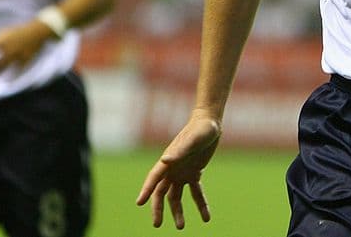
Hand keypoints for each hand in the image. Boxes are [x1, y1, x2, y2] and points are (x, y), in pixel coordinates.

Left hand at [0, 20, 53, 79]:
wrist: (37, 31)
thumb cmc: (17, 32)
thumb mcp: (2, 32)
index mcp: (0, 40)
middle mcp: (7, 48)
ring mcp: (16, 54)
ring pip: (2, 68)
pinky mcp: (25, 59)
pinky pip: (17, 70)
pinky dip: (11, 76)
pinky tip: (5, 81)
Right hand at [137, 112, 221, 228]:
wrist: (210, 123)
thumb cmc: (200, 129)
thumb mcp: (192, 139)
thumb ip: (179, 150)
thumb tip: (165, 160)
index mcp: (169, 161)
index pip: (154, 178)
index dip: (146, 190)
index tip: (139, 203)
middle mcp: (172, 169)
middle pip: (161, 193)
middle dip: (158, 209)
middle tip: (157, 225)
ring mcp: (182, 172)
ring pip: (176, 197)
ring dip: (178, 211)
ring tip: (181, 226)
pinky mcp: (194, 173)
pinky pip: (196, 193)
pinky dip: (200, 205)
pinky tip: (206, 217)